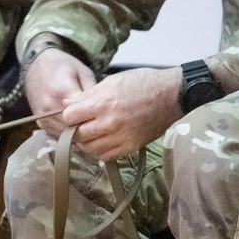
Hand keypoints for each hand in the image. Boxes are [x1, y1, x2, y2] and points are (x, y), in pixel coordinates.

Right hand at [23, 47, 96, 137]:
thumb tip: (101, 111)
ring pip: (64, 135)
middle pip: (72, 128)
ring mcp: (42, 117)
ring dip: (76, 134)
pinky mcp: (39, 123)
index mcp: (62, 92)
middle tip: (99, 127)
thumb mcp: (83, 72)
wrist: (37, 66)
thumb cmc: (63, 66)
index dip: (94, 119)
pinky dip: (67, 134)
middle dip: (86, 129)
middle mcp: (49, 107)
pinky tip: (75, 128)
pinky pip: (56, 135)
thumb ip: (92, 93)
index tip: (103, 118)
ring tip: (89, 129)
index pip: (81, 115)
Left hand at [61, 66, 183, 160]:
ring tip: (90, 133)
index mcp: (103, 103)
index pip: (69, 117)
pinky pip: (105, 156)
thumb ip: (87, 95)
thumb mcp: (112, 81)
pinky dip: (98, 151)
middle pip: (77, 135)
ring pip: (89, 149)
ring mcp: (120, 137)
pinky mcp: (130, 147)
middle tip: (80, 124)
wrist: (172, 95)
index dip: (69, 115)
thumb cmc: (143, 83)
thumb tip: (66, 103)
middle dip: (74, 130)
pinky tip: (101, 142)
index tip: (74, 113)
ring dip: (85, 143)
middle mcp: (110, 123)